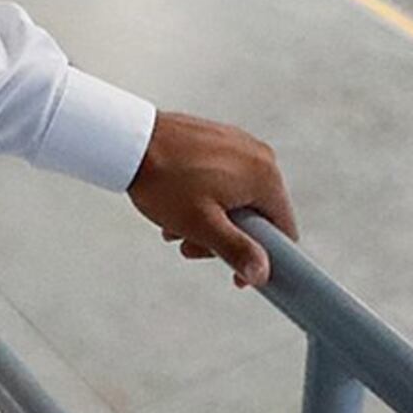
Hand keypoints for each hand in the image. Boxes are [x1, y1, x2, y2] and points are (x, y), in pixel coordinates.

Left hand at [127, 110, 296, 287]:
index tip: (240, 272)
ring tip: (175, 226)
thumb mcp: (202, 225)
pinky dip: (205, 198)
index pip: (283, 228)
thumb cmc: (164, 179)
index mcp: (264, 175)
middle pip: (256, 215)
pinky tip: (177, 206)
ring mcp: (238, 144)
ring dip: (210, 221)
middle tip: (191, 246)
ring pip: (236, 198)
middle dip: (225, 238)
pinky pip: (223, 178)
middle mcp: (258, 155)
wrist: (129, 140)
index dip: (264, 258)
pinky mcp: (219, 140)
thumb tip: (261, 272)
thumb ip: (237, 251)